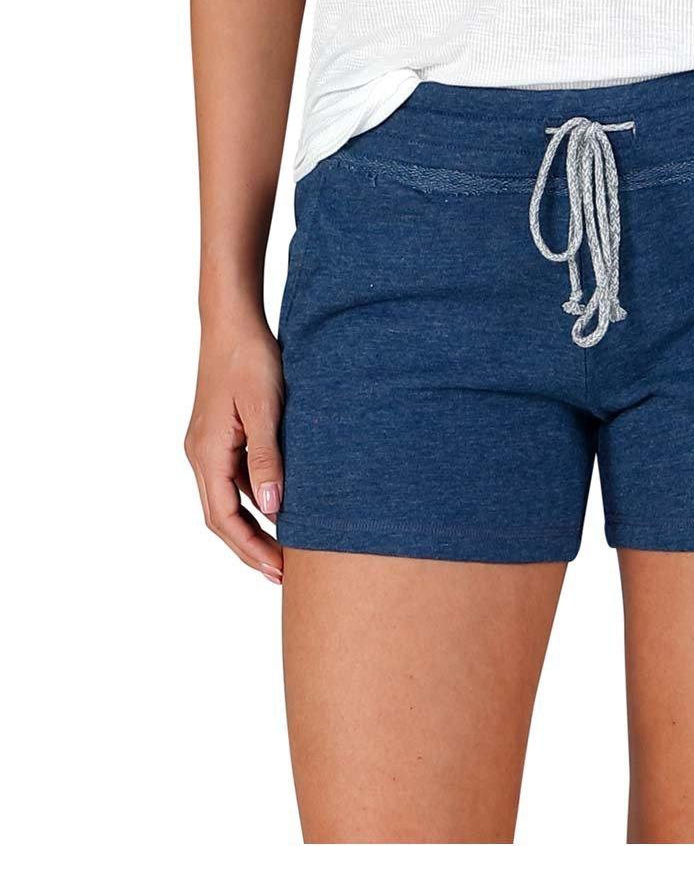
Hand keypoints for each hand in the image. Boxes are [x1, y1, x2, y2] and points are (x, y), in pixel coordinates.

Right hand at [184, 317, 284, 581]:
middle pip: (223, 517)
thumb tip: (274, 506)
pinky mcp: (221, 435)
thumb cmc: (250, 359)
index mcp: (207, 453)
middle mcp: (202, 455)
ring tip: (287, 550)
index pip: (224, 519)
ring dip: (254, 527)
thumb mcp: (265, 407)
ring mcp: (209, 446)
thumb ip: (268, 457)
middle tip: (285, 574)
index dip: (251, 549)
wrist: (233, 322)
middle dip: (251, 548)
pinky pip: (234, 480)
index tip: (279, 572)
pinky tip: (281, 507)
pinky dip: (255, 501)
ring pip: (228, 500)